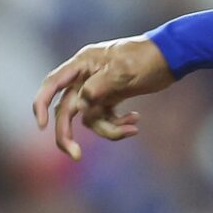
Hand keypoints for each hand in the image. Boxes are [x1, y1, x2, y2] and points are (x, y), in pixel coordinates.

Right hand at [32, 36, 174, 159]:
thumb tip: (81, 104)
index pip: (53, 84)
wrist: (171, 57)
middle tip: (76, 155)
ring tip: (133, 127)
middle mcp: (85, 78)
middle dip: (68, 133)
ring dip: (108, 129)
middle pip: (67, 109)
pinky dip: (117, 126)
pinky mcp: (110, 99)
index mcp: (82, 64)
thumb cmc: (147, 57)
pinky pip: (105, 120)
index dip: (41, 103)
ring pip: (89, 119)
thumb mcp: (125, 69)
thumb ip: (101, 85)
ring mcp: (97, 90)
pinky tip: (135, 121)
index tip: (42, 125)